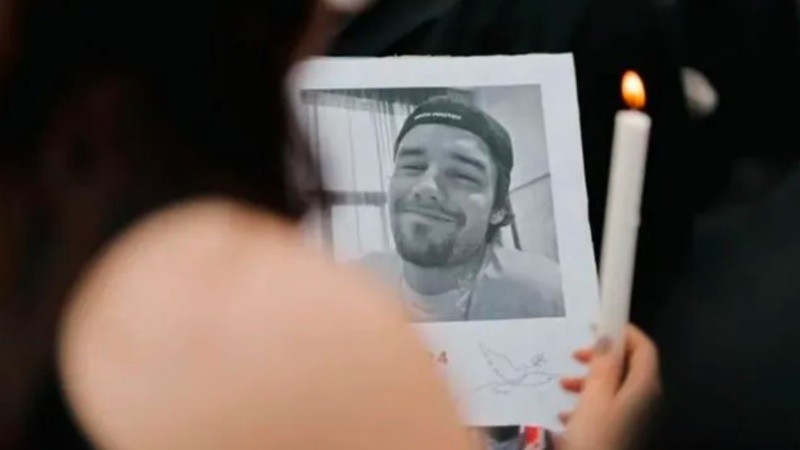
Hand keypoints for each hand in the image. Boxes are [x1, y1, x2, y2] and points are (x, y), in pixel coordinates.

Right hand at [556, 325, 661, 449]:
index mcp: (645, 387)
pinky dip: (590, 402)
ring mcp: (637, 419)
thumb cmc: (597, 437)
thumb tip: (609, 337)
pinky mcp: (624, 433)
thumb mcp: (594, 397)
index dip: (624, 331)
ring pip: (616, 387)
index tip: (598, 324)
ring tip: (564, 384)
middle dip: (601, 357)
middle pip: (629, 366)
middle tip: (575, 355)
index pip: (644, 347)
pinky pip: (609, 408)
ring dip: (591, 380)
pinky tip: (567, 412)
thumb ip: (603, 365)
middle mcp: (647, 401)